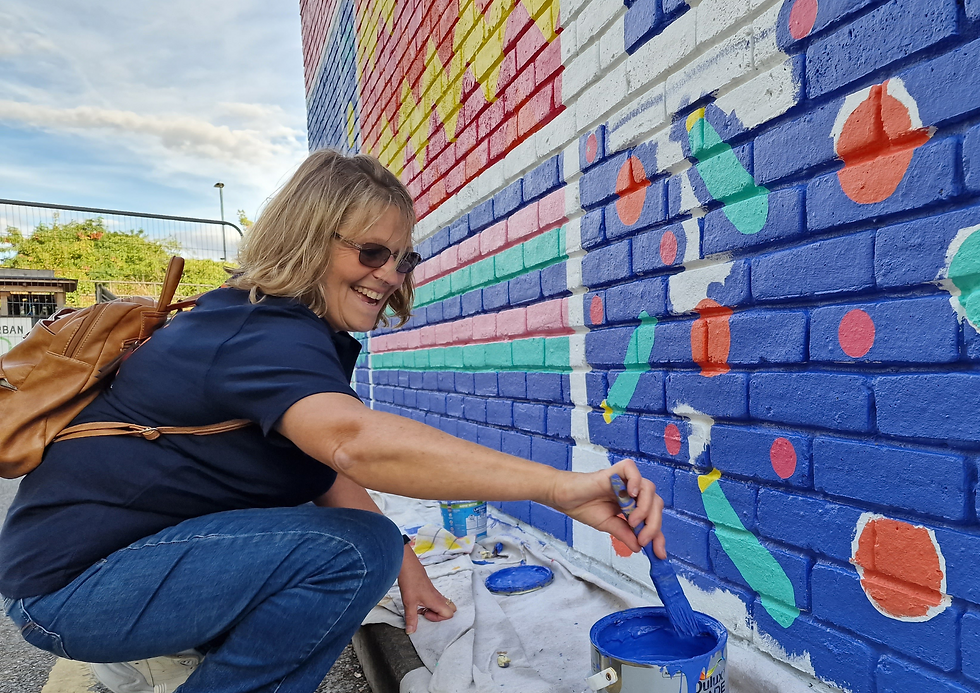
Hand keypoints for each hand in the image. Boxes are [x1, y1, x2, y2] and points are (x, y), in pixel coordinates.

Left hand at [398, 545, 455, 633]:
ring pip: (443, 604)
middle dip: (440, 615)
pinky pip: (436, 599)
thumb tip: (411, 631)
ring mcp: (435, 592)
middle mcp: (438, 596)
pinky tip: (418, 601)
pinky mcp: (430, 588)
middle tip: (427, 613)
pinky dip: (430, 603)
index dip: (438, 618)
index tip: (425, 614)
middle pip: (450, 609)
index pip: (449, 614)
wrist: (407, 565)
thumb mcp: (409, 603)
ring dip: (434, 609)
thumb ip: (411, 618)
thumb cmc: (410, 581)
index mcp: (436, 600)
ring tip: (421, 608)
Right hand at [551, 458, 665, 558]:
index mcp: (632, 504)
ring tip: (632, 521)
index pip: (653, 517)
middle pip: (655, 503)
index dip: (658, 535)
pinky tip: (631, 494)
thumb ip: (625, 534)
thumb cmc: (583, 507)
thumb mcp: (608, 525)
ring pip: (649, 488)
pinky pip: (631, 470)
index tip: (659, 553)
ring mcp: (624, 480)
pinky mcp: (614, 472)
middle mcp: (632, 491)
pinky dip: (636, 480)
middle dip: (654, 524)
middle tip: (642, 539)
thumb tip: (639, 547)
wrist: (564, 498)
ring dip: (644, 507)